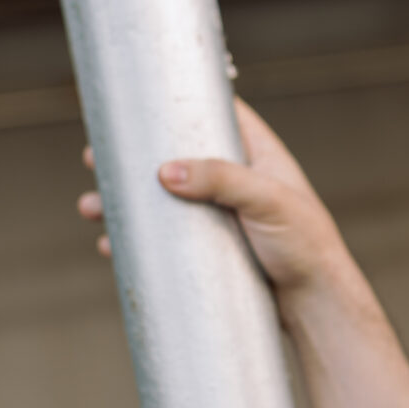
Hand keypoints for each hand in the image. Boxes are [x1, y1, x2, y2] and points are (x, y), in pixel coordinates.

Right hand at [78, 99, 352, 299]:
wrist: (317, 307)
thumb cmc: (307, 247)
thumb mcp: (267, 202)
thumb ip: (222, 180)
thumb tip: (166, 170)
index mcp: (257, 154)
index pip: (215, 114)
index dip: (176, 103)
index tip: (136, 100)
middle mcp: (237, 181)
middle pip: (175, 158)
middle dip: (134, 160)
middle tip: (94, 158)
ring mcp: (223, 216)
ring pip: (164, 201)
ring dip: (127, 204)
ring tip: (91, 208)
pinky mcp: (213, 251)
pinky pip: (167, 240)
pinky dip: (139, 240)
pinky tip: (112, 246)